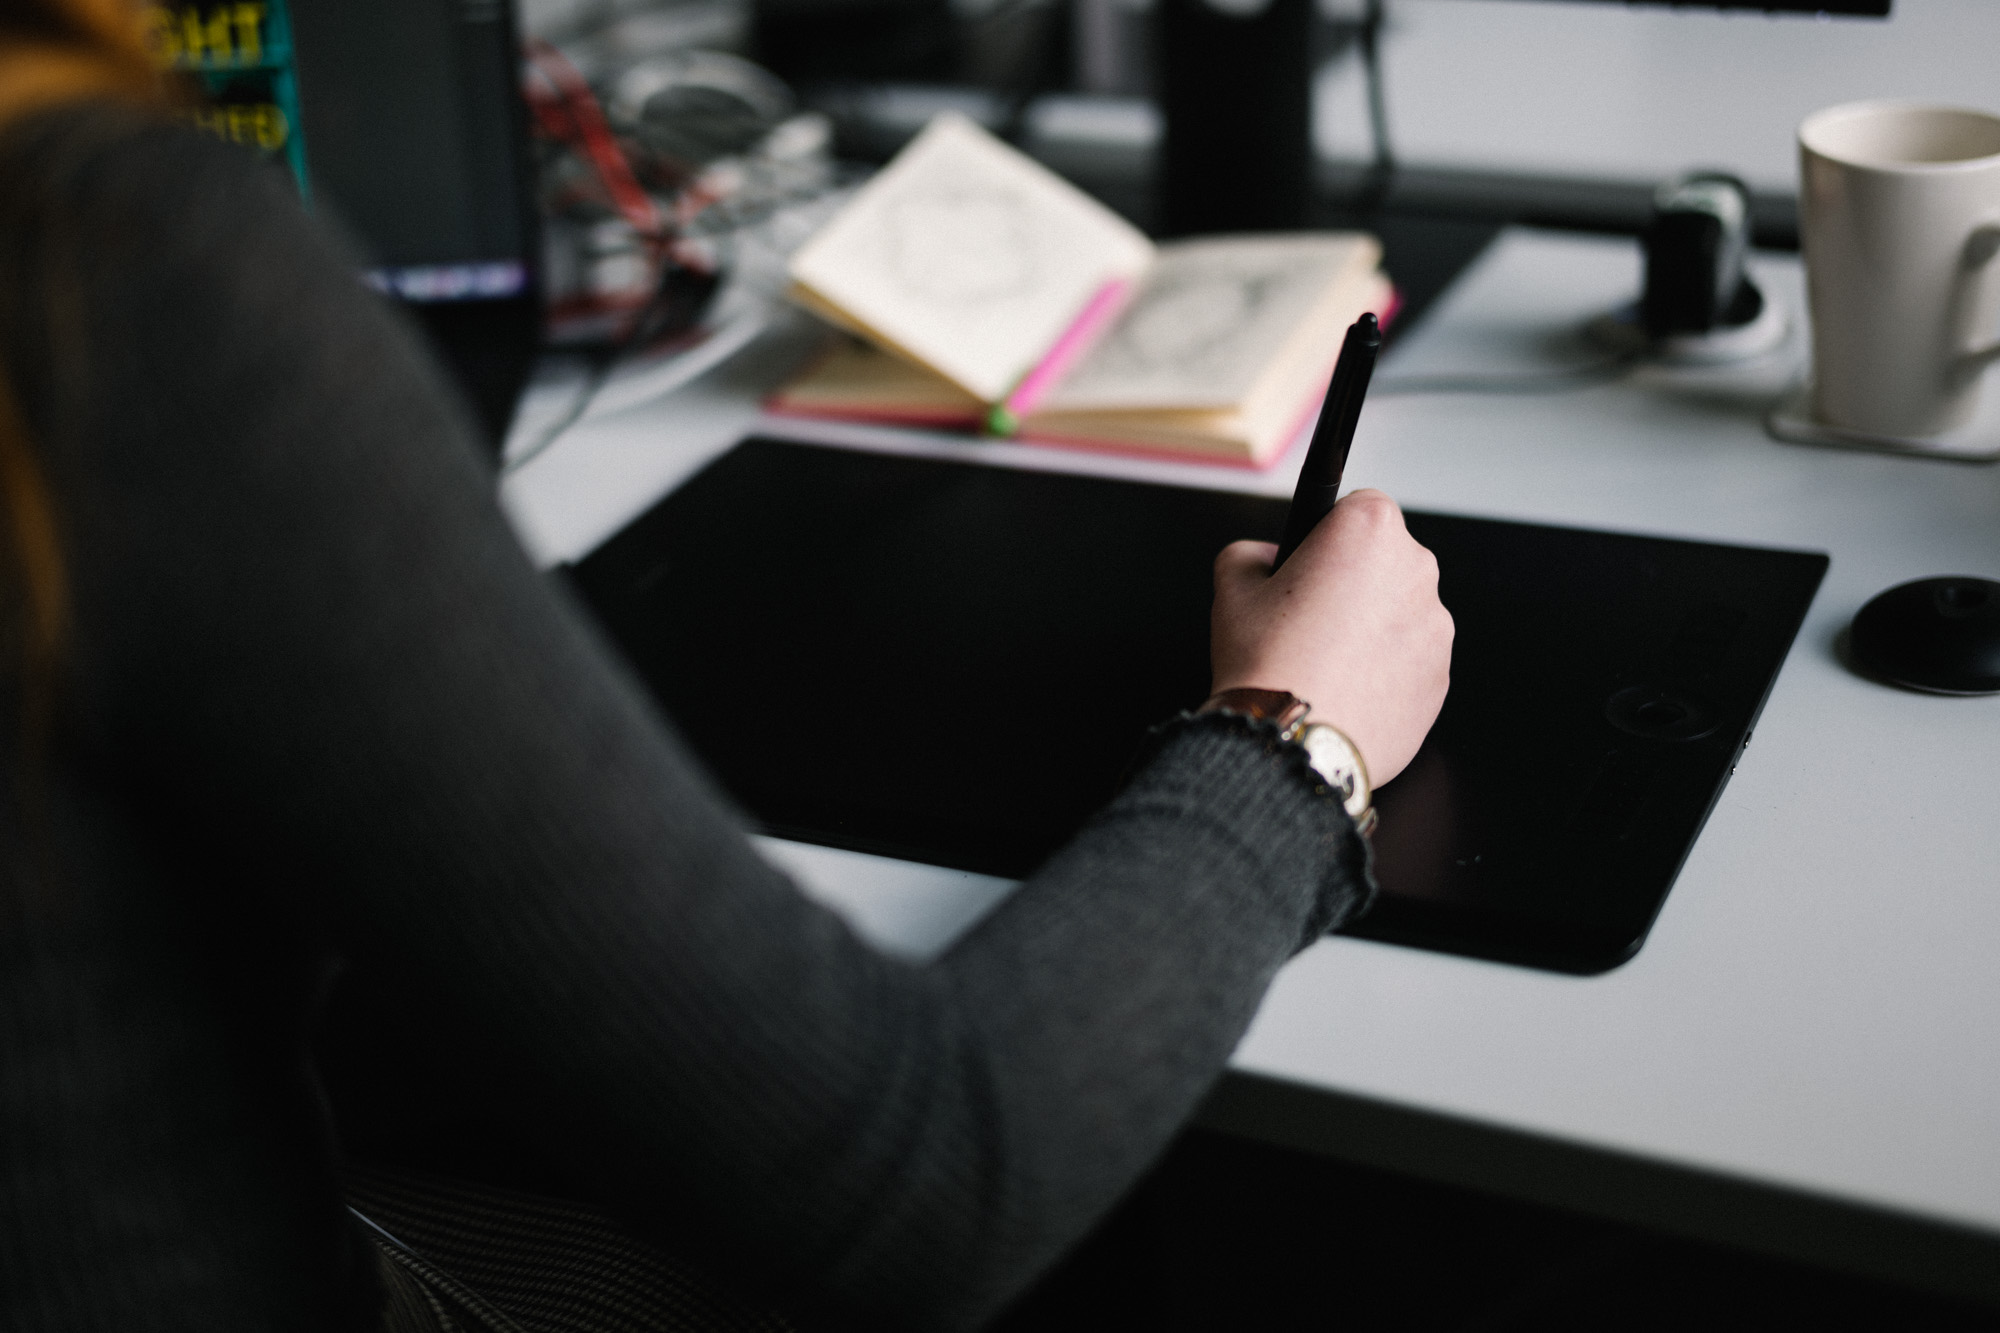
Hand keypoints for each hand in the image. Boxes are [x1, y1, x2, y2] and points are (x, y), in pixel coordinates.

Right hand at [1209, 489, 1451, 785]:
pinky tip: (1345, 690)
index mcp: (1370, 531)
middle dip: (1354, 580)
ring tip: (1324, 662)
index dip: (1328, 535)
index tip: (1307, 564)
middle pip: (1385, 560)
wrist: (1294, 741)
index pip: (1360, 506)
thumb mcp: (1231, 587)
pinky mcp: (1440, 676)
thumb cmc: (1268, 661)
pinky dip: (1384, 669)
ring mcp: (1435, 627)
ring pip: (1399, 612)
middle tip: (1308, 618)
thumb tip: (1264, 559)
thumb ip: (1249, 554)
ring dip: (1371, 626)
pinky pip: (1409, 659)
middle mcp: (1415, 570)